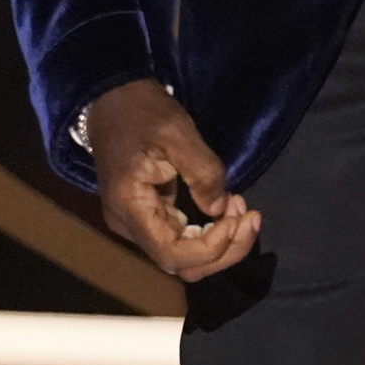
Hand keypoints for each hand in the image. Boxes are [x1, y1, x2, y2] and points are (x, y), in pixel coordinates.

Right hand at [85, 78, 259, 281]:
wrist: (112, 99)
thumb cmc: (143, 112)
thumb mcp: (177, 132)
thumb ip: (202, 171)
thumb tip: (220, 208)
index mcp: (130, 207)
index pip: (172, 255)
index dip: (212, 248)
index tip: (239, 217)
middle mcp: (129, 225)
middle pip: (180, 264)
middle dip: (224, 250)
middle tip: (251, 217)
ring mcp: (136, 223)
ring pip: (182, 256)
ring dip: (219, 241)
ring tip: (241, 208)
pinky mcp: (147, 215)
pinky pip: (179, 239)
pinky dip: (208, 232)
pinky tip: (227, 208)